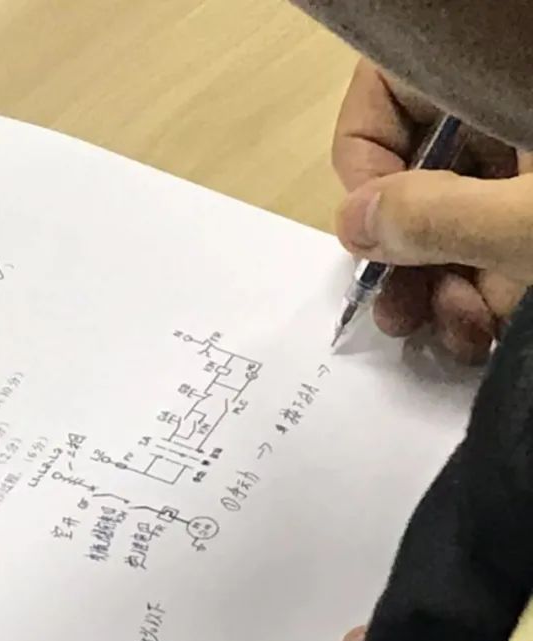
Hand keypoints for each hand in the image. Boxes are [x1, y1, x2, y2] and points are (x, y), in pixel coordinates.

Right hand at [332, 60, 528, 361]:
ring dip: (435, 286)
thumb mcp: (530, 221)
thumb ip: (435, 217)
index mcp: (500, 80)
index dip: (365, 158)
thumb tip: (350, 224)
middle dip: (402, 249)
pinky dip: (480, 294)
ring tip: (441, 334)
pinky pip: (498, 243)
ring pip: (458, 214)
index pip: (391, 87)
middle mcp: (509, 115)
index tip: (372, 232)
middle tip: (395, 307)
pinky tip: (474, 336)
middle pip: (422, 162)